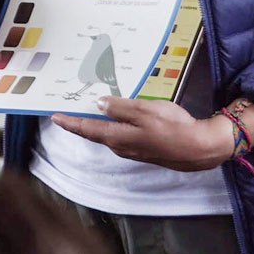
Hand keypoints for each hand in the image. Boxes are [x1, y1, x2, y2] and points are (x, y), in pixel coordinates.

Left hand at [52, 97, 234, 171]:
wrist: (199, 148)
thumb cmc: (173, 128)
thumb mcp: (145, 111)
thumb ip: (120, 107)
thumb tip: (99, 104)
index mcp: (117, 137)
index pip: (87, 129)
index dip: (70, 122)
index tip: (55, 117)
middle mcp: (121, 146)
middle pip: (94, 133)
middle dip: (80, 122)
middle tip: (66, 111)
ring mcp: (132, 149)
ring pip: (107, 134)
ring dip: (95, 124)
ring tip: (86, 111)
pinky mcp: (143, 148)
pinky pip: (120, 135)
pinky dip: (112, 126)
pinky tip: (114, 118)